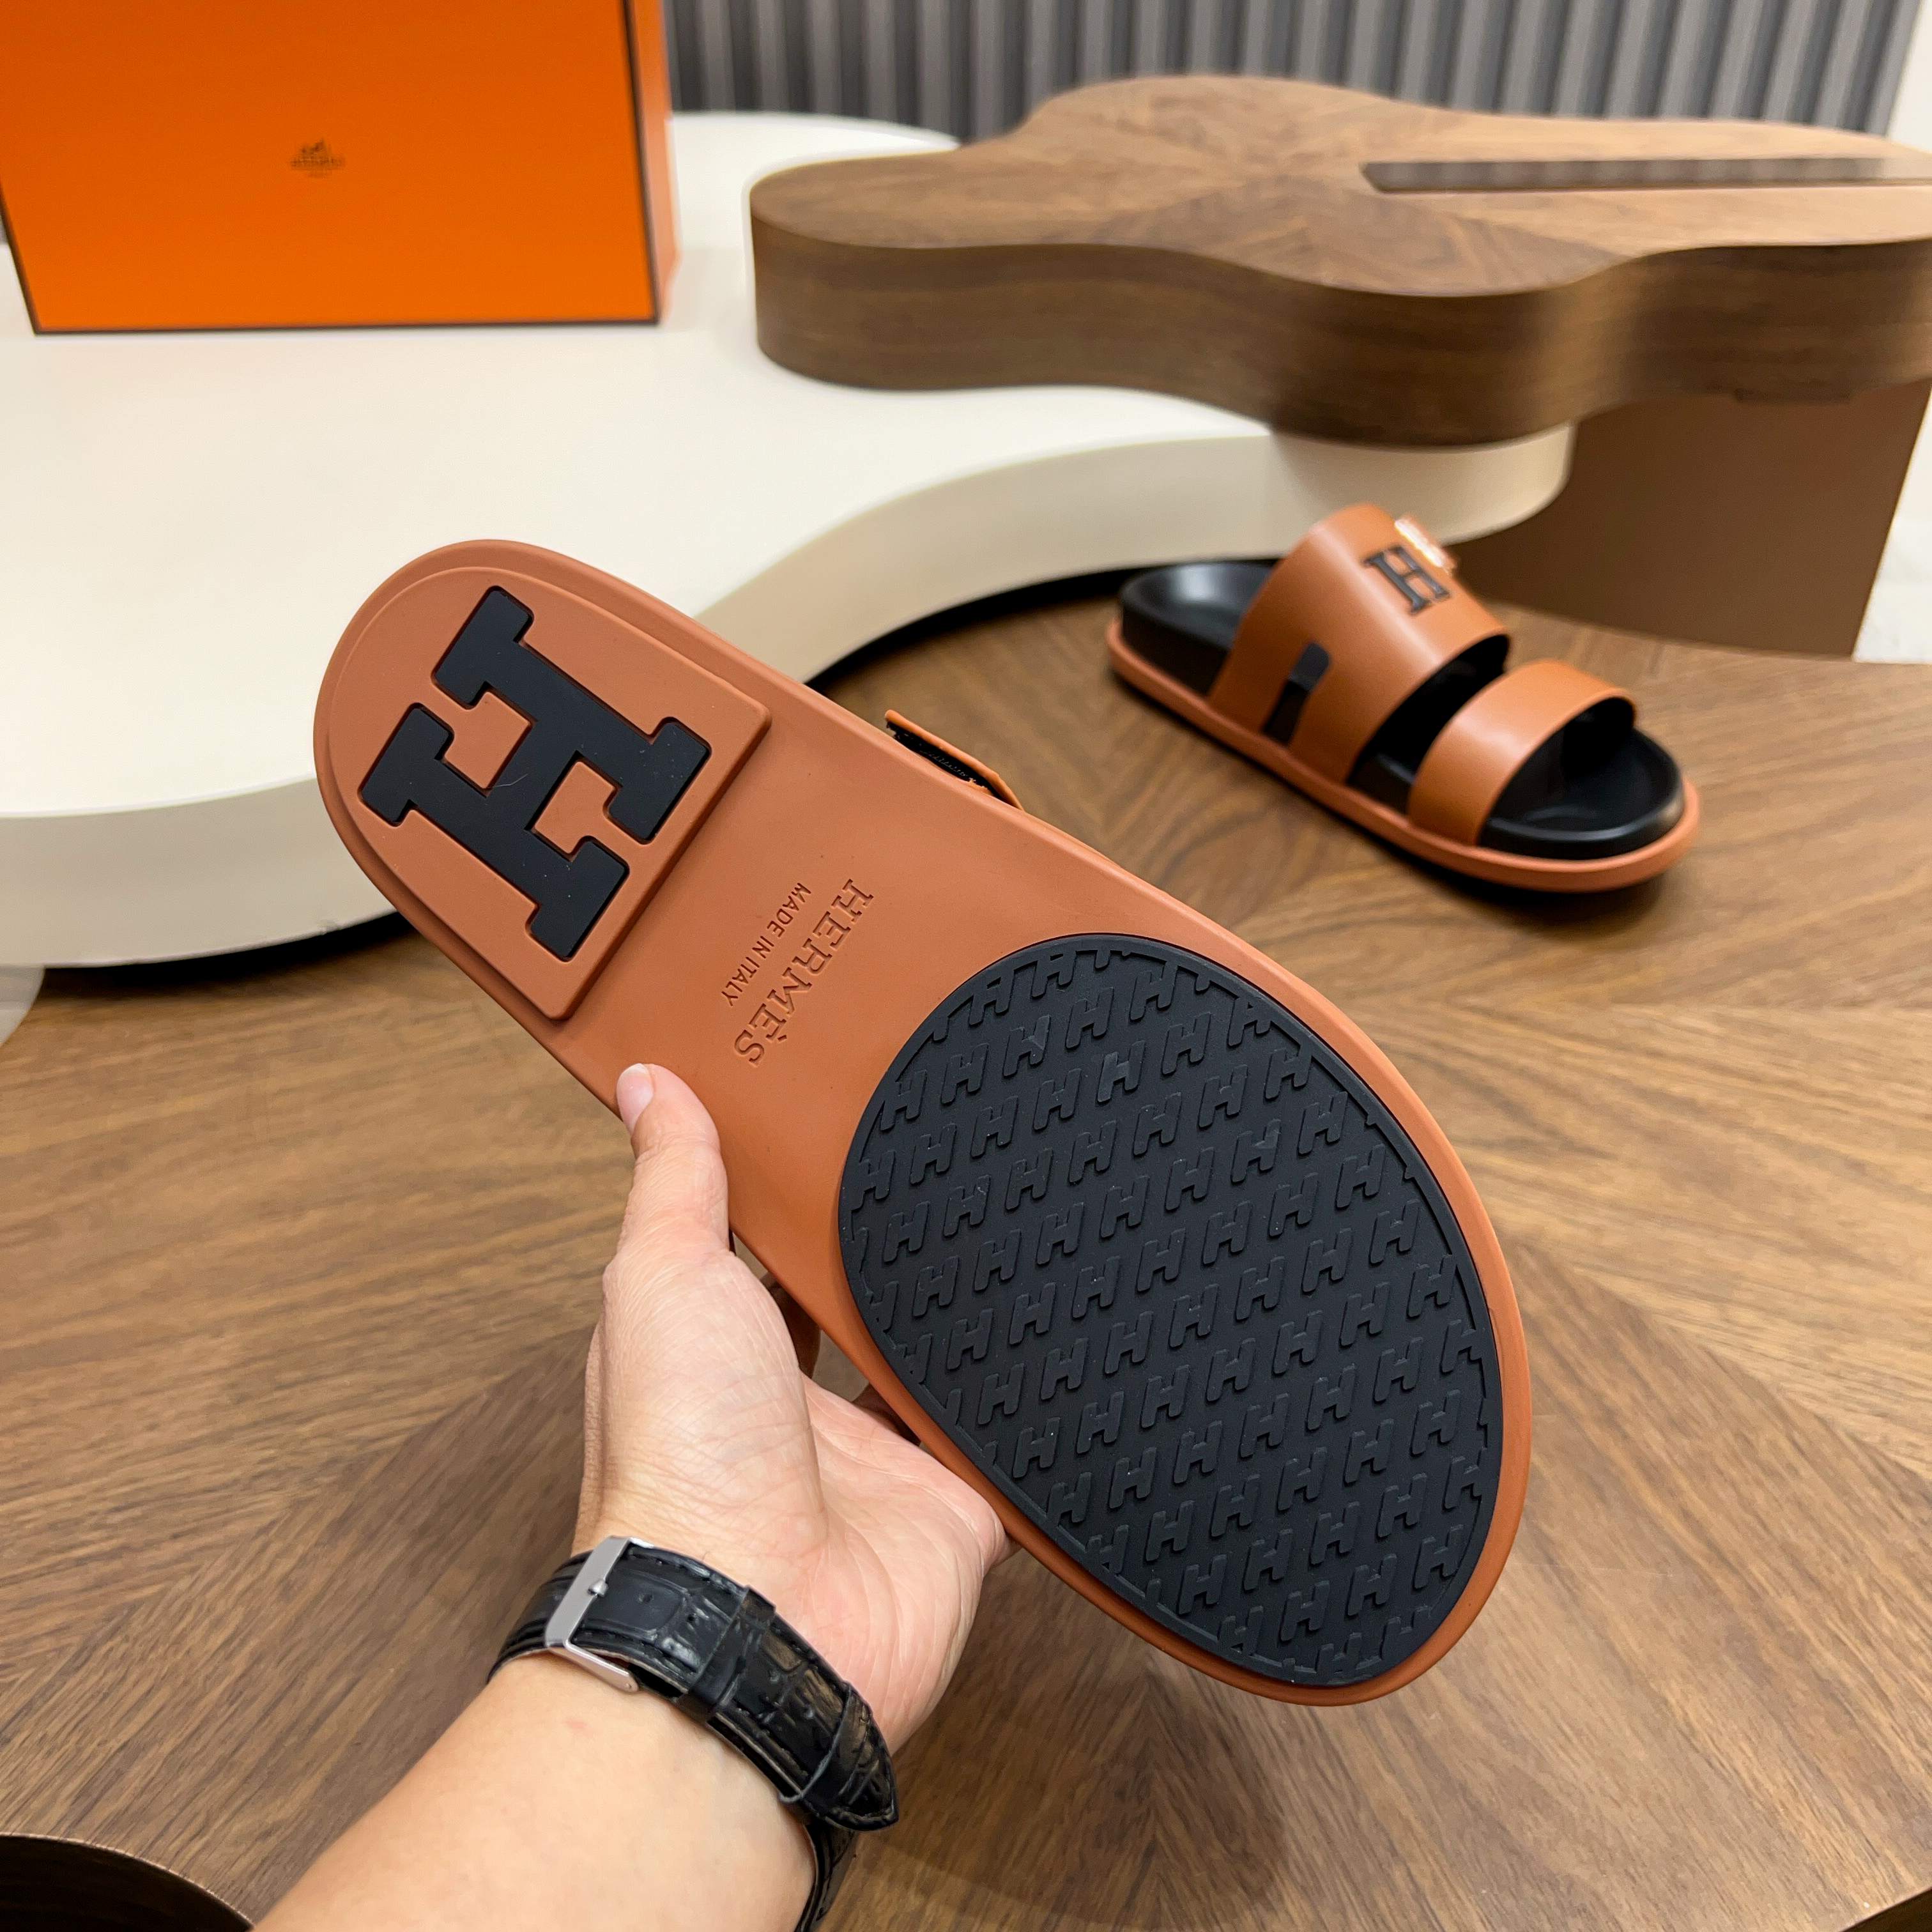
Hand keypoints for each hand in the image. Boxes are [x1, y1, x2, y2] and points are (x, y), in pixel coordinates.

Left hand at [578, 1063, 1010, 1749]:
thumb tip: (647, 1082)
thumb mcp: (662, 1277)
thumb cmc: (679, 1458)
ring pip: (929, 1366)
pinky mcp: (951, 1505)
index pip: (762, 1251)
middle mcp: (791, 1407)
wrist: (761, 1614)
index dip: (793, 1189)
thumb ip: (673, 1181)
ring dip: (956, 1318)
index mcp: (715, 1348)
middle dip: (889, 1248)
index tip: (836, 1114)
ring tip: (1010, 1223)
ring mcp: (874, 1461)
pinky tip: (1053, 1331)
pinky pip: (998, 1440)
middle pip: (853, 1305)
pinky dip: (1020, 1402)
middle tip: (947, 1155)